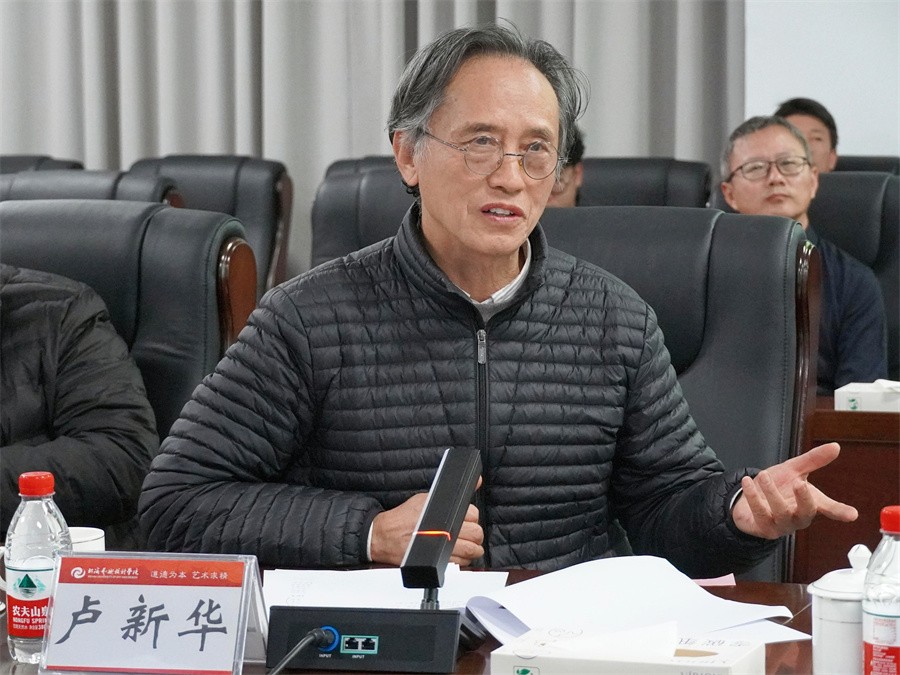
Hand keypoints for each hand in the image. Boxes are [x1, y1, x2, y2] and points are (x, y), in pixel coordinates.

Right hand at [369, 489, 483, 566]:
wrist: (385, 536)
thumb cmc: (403, 518)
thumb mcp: (426, 498)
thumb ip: (450, 494)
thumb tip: (475, 481)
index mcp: (443, 514)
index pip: (473, 515)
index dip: (472, 517)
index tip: (467, 519)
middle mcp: (444, 532)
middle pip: (475, 534)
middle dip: (475, 534)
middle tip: (470, 533)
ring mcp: (443, 549)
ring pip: (471, 551)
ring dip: (472, 549)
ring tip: (466, 544)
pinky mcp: (438, 562)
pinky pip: (460, 564)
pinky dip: (462, 560)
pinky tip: (456, 554)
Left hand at [732, 442, 857, 538]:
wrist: (749, 499)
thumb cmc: (777, 487)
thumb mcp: (794, 471)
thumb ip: (813, 460)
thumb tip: (835, 446)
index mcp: (810, 504)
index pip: (828, 508)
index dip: (840, 511)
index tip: (852, 514)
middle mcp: (797, 517)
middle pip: (806, 513)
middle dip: (804, 499)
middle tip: (799, 484)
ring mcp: (781, 525)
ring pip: (781, 512)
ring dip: (772, 493)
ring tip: (765, 475)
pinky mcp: (763, 527)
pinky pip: (759, 513)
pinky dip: (753, 497)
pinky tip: (748, 482)